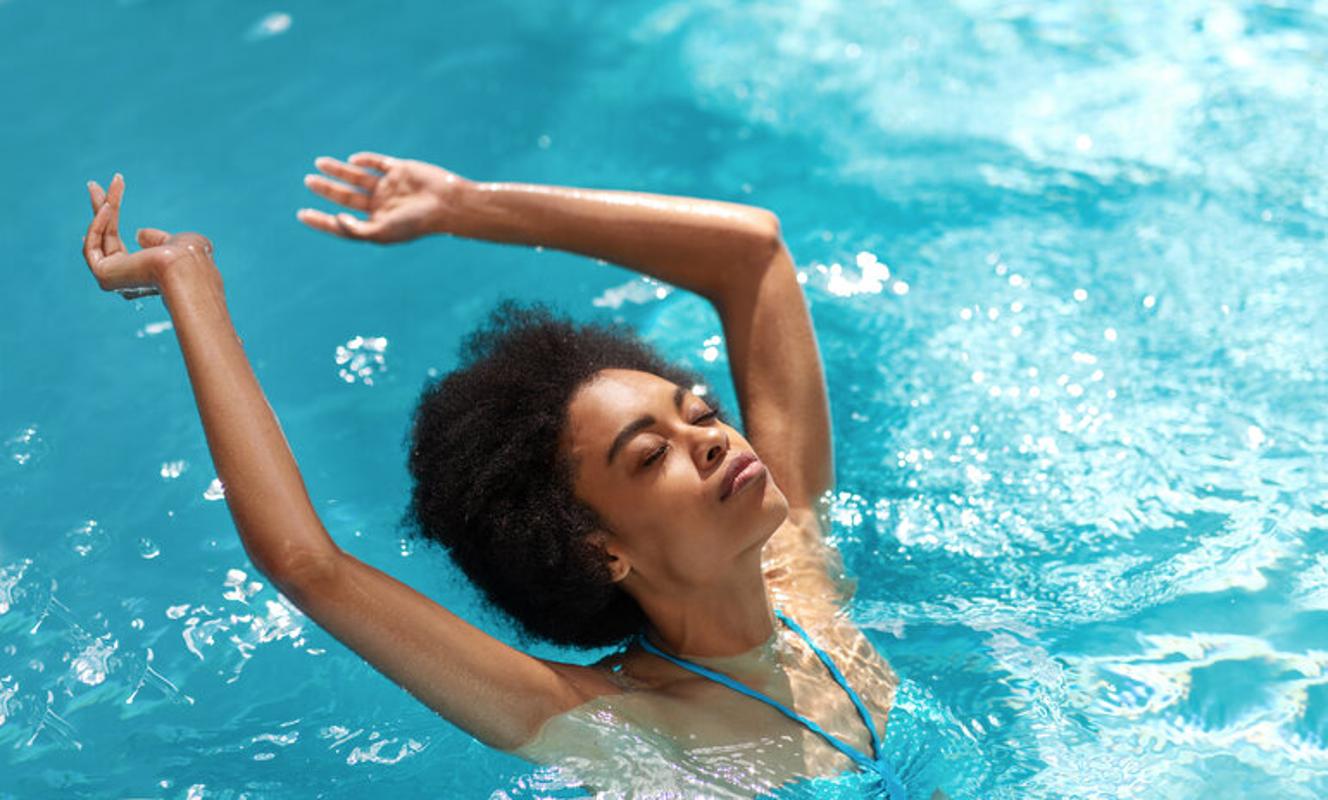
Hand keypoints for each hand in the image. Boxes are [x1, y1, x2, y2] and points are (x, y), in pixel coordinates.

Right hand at [82, 174, 217, 298]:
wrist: (186, 266)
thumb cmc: (189, 256)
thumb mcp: (174, 243)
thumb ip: (156, 240)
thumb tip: (139, 234)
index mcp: (141, 275)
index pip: (117, 246)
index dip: (108, 224)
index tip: (106, 203)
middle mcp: (125, 280)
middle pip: (106, 237)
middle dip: (101, 208)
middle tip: (94, 184)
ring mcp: (113, 279)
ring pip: (99, 237)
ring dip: (99, 208)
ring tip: (96, 185)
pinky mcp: (103, 275)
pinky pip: (92, 246)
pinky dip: (98, 224)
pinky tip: (107, 205)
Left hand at [297, 152, 471, 243]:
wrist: (446, 203)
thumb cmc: (416, 223)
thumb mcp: (383, 231)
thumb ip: (358, 229)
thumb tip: (337, 219)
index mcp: (376, 223)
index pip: (343, 222)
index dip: (322, 220)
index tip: (301, 214)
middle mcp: (380, 206)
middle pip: (347, 197)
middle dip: (327, 189)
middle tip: (307, 181)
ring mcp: (390, 187)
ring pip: (358, 178)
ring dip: (339, 171)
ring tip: (318, 164)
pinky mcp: (399, 170)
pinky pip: (378, 163)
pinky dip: (365, 160)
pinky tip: (353, 160)